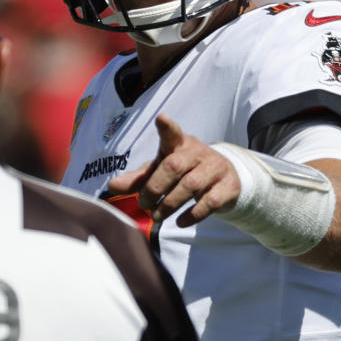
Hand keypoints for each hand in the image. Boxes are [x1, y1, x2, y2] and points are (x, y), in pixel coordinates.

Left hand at [105, 114, 242, 227]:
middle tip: (144, 204)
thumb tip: (112, 186)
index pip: (172, 133)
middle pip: (173, 166)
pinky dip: (191, 215)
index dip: (167, 127)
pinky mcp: (228, 187)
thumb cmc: (185, 172)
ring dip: (169, 204)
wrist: (225, 179)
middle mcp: (198, 152)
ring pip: (190, 186)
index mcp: (179, 144)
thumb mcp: (161, 171)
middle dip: (154, 188)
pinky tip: (180, 221)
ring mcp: (215, 168)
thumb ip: (138, 179)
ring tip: (157, 216)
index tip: (161, 119)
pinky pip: (209, 203)